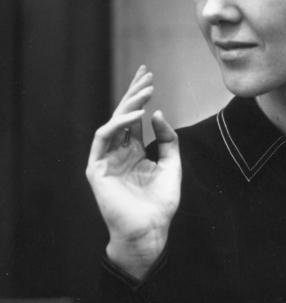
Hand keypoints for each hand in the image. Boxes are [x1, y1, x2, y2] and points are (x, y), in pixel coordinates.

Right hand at [85, 65, 180, 278]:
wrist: (150, 230)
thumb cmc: (161, 202)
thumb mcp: (172, 165)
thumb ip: (167, 139)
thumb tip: (157, 113)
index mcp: (134, 152)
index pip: (135, 118)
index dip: (141, 97)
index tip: (150, 77)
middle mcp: (119, 152)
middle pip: (123, 115)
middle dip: (134, 93)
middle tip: (146, 73)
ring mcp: (106, 159)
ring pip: (113, 122)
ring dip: (128, 104)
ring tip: (146, 89)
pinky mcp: (97, 168)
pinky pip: (104, 138)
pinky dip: (119, 124)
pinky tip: (137, 114)